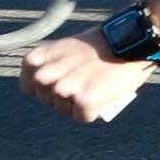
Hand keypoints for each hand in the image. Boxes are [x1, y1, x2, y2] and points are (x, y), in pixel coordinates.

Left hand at [18, 35, 151, 123]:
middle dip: (63, 99)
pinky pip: (83, 117)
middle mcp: (45, 75)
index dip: (46, 89)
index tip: (62, 84)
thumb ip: (55, 64)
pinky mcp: (83, 101)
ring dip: (78, 107)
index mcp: (37, 59)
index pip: (29, 87)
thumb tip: (57, 85)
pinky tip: (102, 102)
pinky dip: (93, 113)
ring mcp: (63, 89)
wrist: (131, 41)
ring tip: (95, 93)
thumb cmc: (103, 44)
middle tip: (83, 89)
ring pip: (64, 110)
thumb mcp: (67, 47)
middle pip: (47, 101)